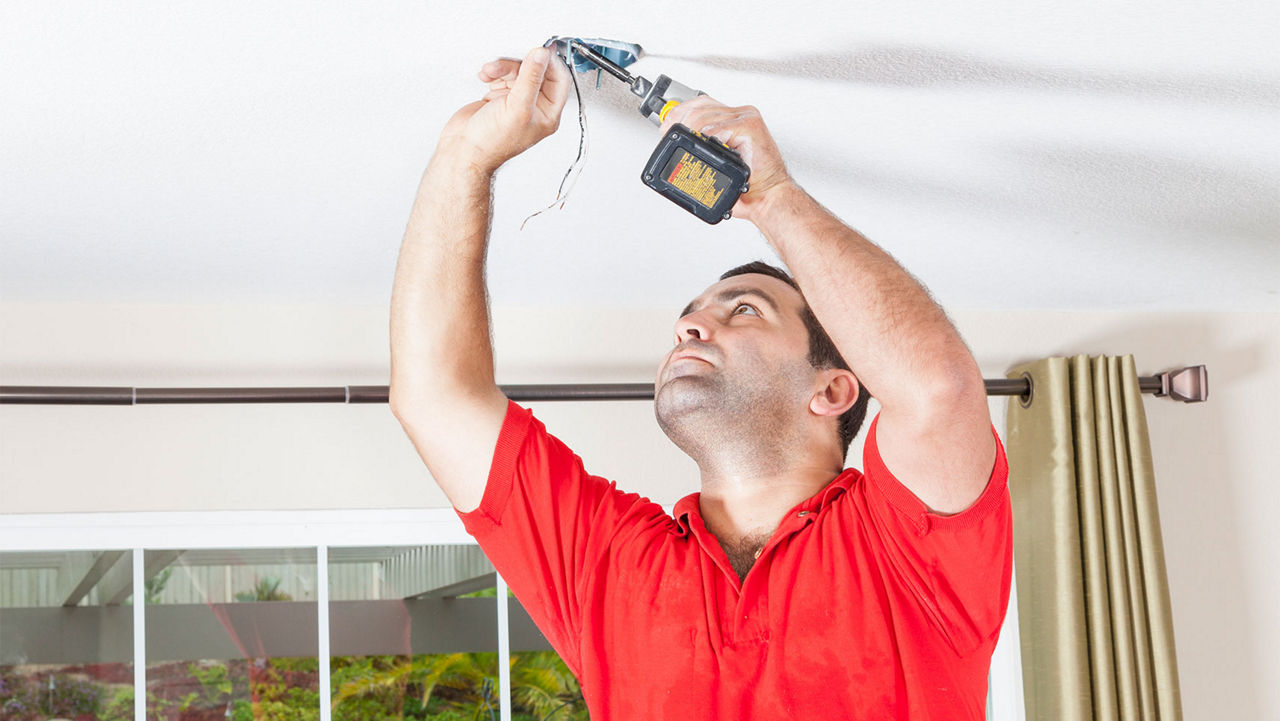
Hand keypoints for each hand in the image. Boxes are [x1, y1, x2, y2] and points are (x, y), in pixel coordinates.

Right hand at [436, 46, 571, 174]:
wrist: (464, 150)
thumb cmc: (492, 143)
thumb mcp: (517, 108)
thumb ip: (531, 79)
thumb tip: (542, 56)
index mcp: (548, 113)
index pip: (559, 80)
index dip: (550, 63)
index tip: (538, 50)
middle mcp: (535, 106)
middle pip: (536, 71)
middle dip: (520, 64)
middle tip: (508, 61)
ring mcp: (517, 100)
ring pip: (518, 71)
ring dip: (503, 67)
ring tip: (490, 71)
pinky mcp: (500, 96)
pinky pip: (503, 75)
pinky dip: (494, 72)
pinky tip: (486, 76)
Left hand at [658, 96, 794, 222]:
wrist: (768, 197)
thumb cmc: (748, 185)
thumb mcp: (719, 162)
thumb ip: (703, 147)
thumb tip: (677, 143)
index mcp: (734, 119)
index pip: (702, 103)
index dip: (681, 112)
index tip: (667, 126)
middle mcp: (741, 115)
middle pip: (701, 107)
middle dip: (679, 121)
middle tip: (670, 135)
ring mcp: (747, 119)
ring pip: (705, 117)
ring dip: (691, 132)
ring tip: (688, 147)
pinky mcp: (750, 127)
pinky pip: (718, 128)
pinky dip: (707, 138)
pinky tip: (706, 148)